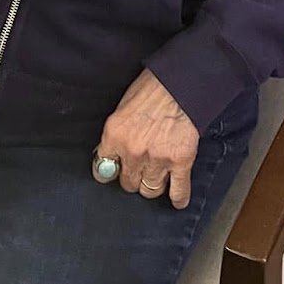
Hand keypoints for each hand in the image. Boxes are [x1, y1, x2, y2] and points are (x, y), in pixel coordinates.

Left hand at [93, 69, 199, 209]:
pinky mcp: (181, 162)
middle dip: (133, 177)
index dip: (109, 171)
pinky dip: (178, 198)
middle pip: (128, 183)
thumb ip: (116, 134)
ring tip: (156, 178)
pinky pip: (178, 191)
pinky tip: (176, 201)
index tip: (113, 171)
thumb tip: (112, 152)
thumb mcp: (122, 108)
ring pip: (149, 190)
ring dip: (152, 185)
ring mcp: (157, 159)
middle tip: (139, 169)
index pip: (102, 170)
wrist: (181, 82)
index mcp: (114, 136)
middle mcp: (133, 152)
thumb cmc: (152, 87)